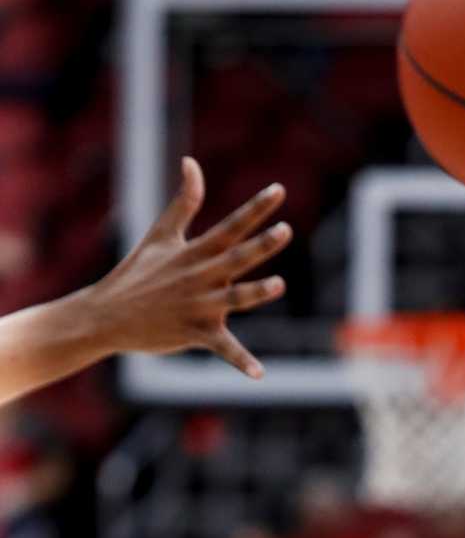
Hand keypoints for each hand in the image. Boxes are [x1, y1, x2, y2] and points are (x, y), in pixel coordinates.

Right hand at [87, 156, 291, 378]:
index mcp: (196, 252)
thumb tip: (192, 162)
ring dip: (255, 293)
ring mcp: (199, 305)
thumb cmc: (138, 273)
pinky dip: (240, 362)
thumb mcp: (161, 234)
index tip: (279, 190)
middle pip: (236, 258)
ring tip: (279, 284)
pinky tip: (259, 375)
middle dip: (261, 245)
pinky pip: (223, 348)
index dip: (256, 208)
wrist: (105, 316)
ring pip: (234, 299)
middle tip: (285, 230)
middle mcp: (201, 276)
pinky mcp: (196, 333)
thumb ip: (184, 201)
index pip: (231, 225)